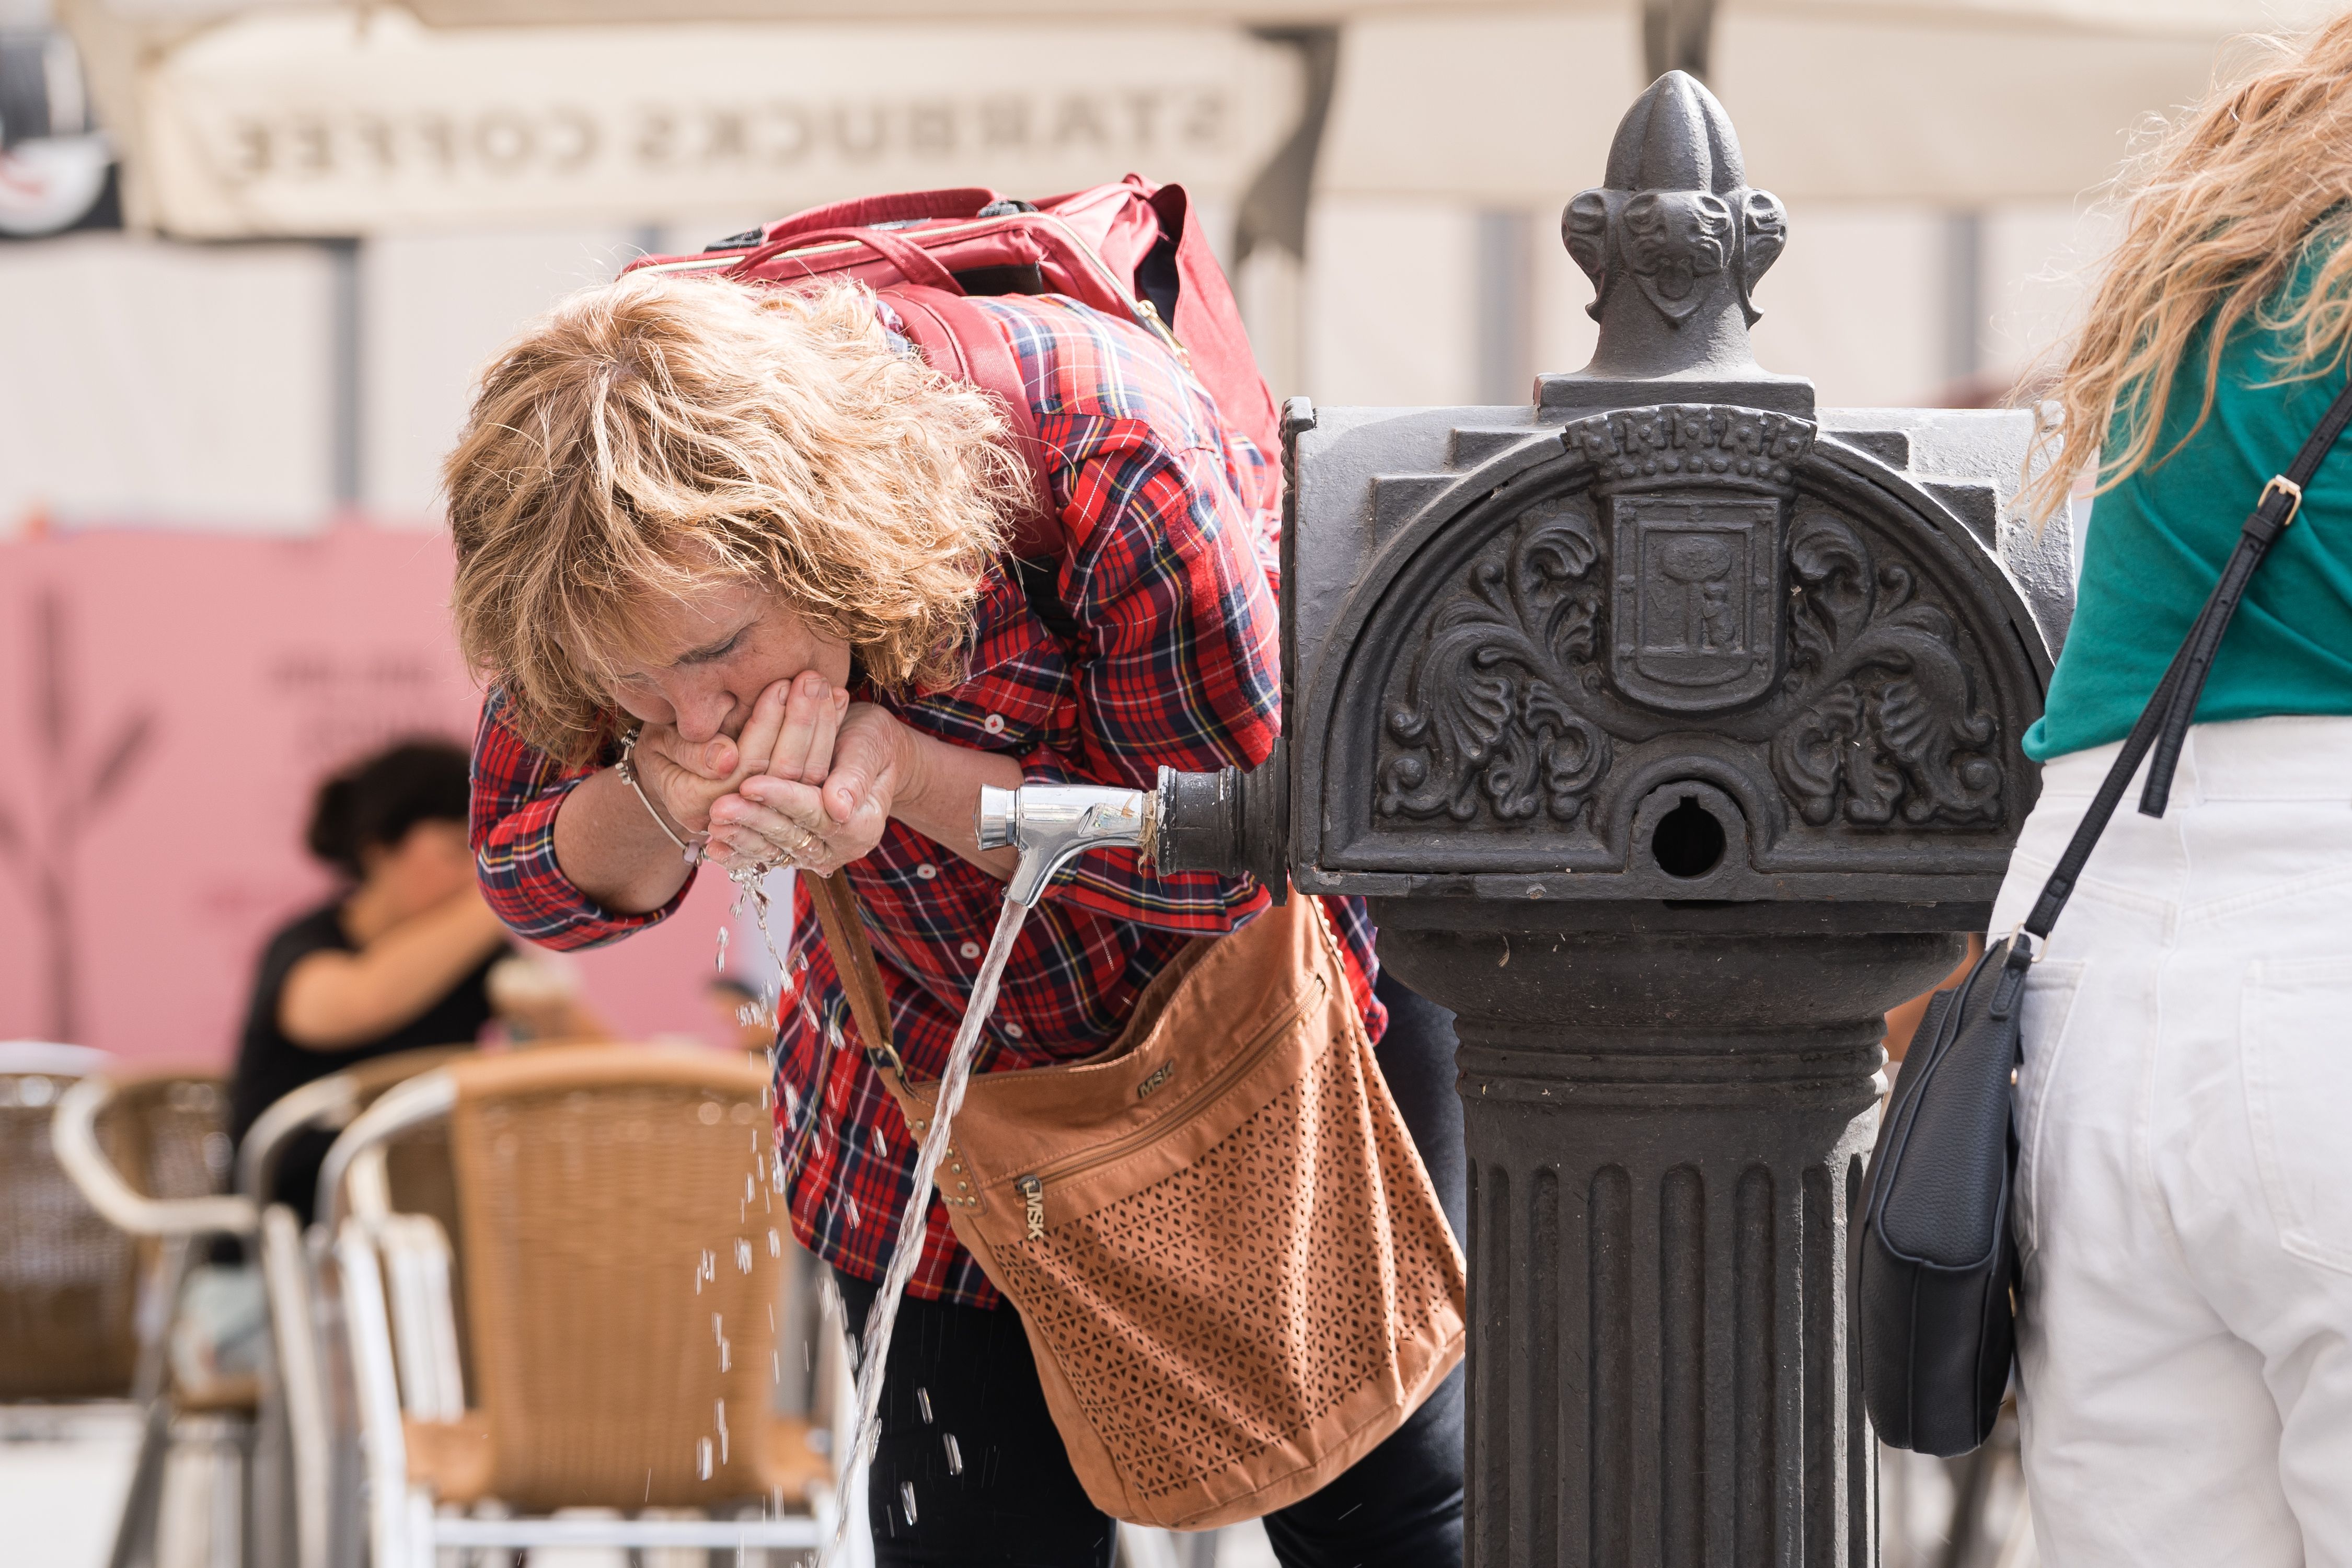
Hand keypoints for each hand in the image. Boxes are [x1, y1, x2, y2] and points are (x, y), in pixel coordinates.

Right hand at [630, 673, 846, 836]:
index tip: (781, 684)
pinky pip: (810, 776)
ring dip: (822, 730)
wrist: (666, 773)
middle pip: (780, 772)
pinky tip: (836, 705)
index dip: (766, 725)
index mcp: (696, 803)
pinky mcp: (781, 804)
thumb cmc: (658, 746)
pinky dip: (826, 739)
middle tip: (813, 679)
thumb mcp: (660, 743)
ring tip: (830, 687)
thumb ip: (690, 750)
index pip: (745, 764)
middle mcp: (733, 817)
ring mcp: (760, 814)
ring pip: (802, 777)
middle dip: (801, 723)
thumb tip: (726, 758)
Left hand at [704, 700, 914, 877]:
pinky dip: (741, 852)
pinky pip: (767, 855)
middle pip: (791, 834)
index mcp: (864, 825)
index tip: (750, 783)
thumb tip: (840, 809)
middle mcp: (840, 846)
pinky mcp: (796, 851)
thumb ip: (855, 777)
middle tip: (719, 808)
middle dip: (753, 819)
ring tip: (711, 824)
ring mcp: (817, 852)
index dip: (783, 798)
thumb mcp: (870, 747)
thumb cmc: (873, 742)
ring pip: (775, 848)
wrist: (871, 754)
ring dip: (741, 837)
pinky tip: (715, 849)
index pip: (817, 812)